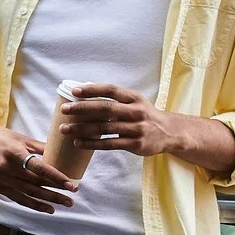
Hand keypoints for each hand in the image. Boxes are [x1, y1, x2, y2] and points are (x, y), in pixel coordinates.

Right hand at [0, 118, 74, 212]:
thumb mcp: (20, 138)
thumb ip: (39, 147)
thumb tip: (61, 153)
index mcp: (14, 152)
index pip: (39, 168)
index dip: (56, 177)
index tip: (70, 184)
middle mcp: (6, 168)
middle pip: (36, 183)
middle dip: (56, 191)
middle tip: (72, 196)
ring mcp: (1, 179)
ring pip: (29, 194)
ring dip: (48, 201)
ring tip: (64, 204)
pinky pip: (19, 199)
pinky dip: (34, 205)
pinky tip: (47, 208)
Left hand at [56, 86, 234, 173]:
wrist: (170, 133)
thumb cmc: (146, 116)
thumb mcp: (136, 102)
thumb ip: (116, 100)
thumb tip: (86, 94)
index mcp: (134, 98)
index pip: (111, 91)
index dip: (92, 90)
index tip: (75, 91)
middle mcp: (136, 111)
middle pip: (105, 109)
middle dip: (82, 109)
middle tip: (64, 111)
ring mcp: (136, 128)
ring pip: (105, 128)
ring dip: (82, 129)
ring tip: (65, 130)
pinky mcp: (135, 144)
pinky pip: (109, 144)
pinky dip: (92, 143)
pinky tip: (78, 143)